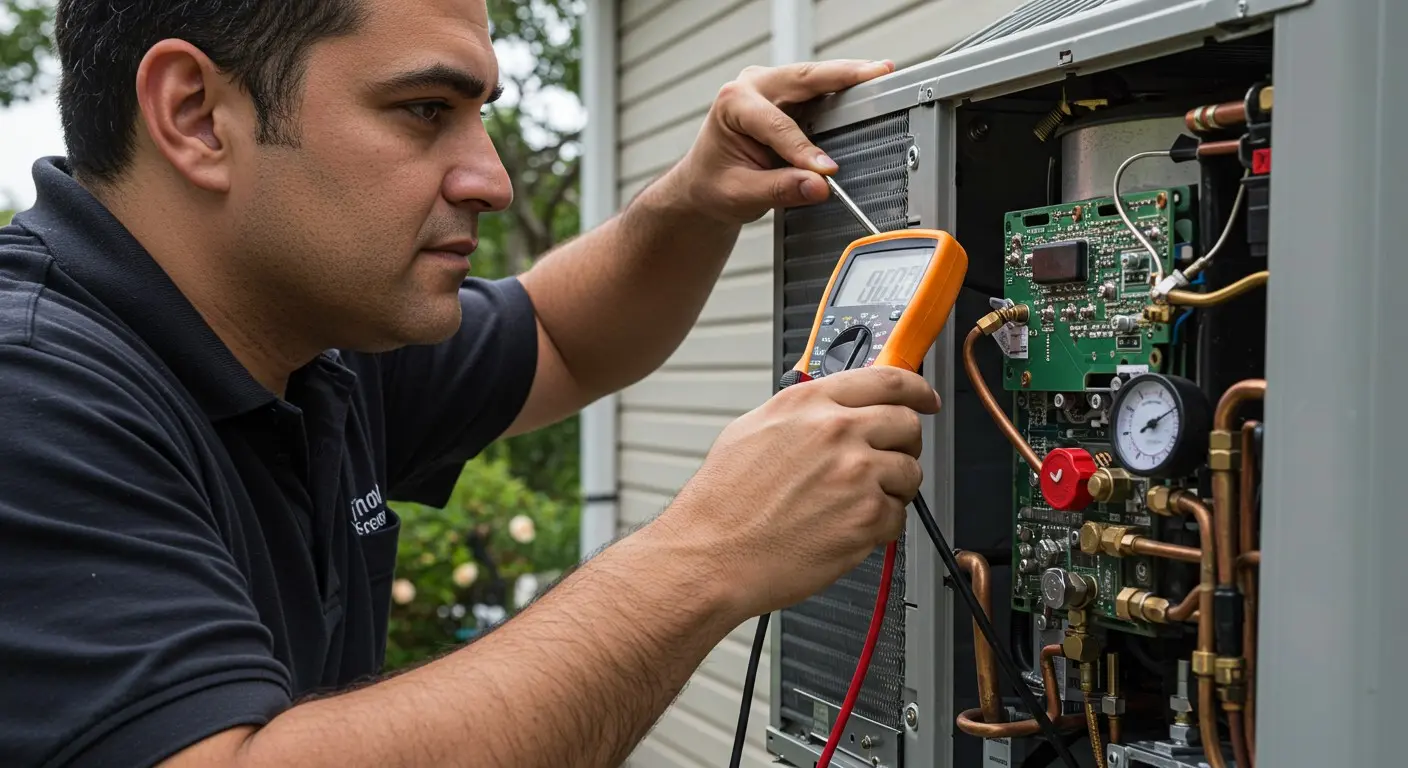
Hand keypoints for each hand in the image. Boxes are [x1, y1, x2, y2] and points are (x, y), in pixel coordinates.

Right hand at [657, 365, 939, 618]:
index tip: (924, 398)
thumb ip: (801, 411)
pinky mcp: (866, 517)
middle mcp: (837, 431)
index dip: (916, 389)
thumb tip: (831, 407)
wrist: (710, 554)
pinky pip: (898, 516)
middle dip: (905, 444)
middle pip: (908, 424)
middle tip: (888, 460)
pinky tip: (843, 528)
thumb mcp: (751, 429)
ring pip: (910, 473)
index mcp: (809, 403)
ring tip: (853, 504)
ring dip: (892, 489)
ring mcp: (856, 473)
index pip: (887, 379)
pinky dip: (879, 526)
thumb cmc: (722, 502)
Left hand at [662, 59, 895, 225]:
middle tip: (877, 74)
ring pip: (815, 77)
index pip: (777, 125)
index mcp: (733, 103)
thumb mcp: (741, 194)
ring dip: (848, 76)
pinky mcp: (787, 96)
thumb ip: (780, 190)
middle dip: (842, 75)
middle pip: (804, 77)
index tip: (828, 171)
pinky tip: (867, 87)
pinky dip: (844, 87)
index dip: (804, 149)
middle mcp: (752, 86)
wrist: (703, 184)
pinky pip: (819, 89)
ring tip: (880, 74)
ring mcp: (770, 87)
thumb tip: (818, 186)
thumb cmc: (713, 185)